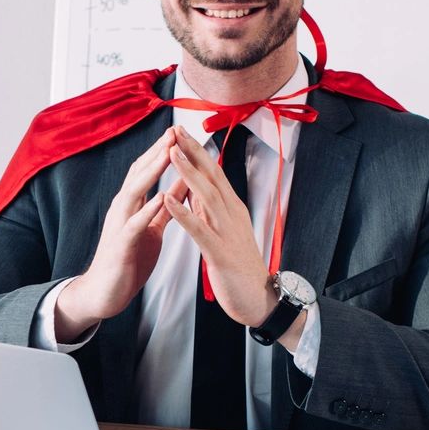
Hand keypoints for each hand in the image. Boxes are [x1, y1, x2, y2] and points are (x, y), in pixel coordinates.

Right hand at [54, 128, 180, 337]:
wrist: (104, 292)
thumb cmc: (129, 259)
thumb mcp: (152, 227)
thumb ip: (165, 206)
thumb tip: (183, 183)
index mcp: (132, 204)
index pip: (146, 170)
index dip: (162, 150)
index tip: (180, 132)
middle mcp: (122, 209)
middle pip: (139, 173)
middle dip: (157, 151)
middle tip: (174, 130)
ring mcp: (119, 225)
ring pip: (135, 191)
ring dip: (152, 171)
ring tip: (169, 153)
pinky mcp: (121, 244)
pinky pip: (135, 223)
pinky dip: (148, 209)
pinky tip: (161, 198)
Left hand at [159, 132, 276, 327]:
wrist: (260, 299)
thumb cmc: (241, 265)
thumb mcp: (224, 231)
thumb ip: (210, 211)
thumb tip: (195, 191)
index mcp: (232, 209)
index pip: (214, 174)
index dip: (197, 152)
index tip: (181, 132)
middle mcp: (232, 215)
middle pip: (212, 177)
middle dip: (193, 152)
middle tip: (175, 130)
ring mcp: (227, 233)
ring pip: (207, 197)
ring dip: (188, 173)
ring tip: (171, 153)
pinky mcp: (220, 253)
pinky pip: (200, 230)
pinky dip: (184, 213)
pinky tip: (168, 199)